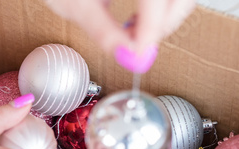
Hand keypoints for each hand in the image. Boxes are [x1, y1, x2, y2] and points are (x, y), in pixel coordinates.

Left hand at [45, 0, 195, 71]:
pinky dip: (160, 10)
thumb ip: (102, 29)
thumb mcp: (76, 3)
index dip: (152, 28)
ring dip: (162, 20)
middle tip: (138, 46)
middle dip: (161, 26)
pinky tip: (139, 18)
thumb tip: (125, 54)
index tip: (139, 53)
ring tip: (135, 32)